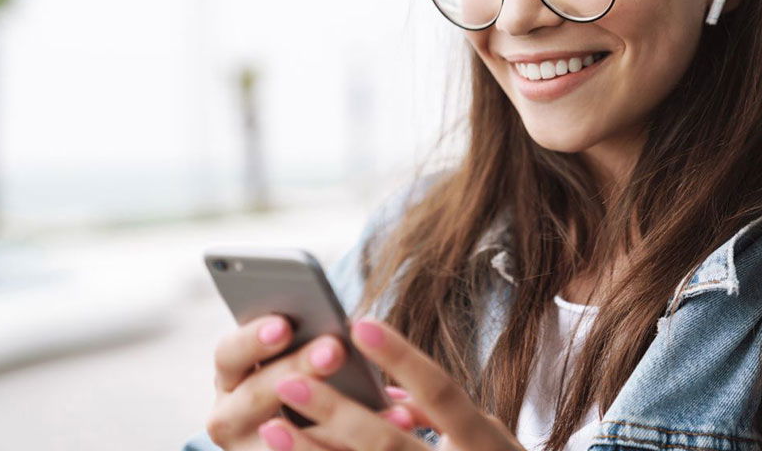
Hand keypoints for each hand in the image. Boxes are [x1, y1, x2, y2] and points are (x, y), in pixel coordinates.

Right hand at [205, 315, 413, 450]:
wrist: (304, 430)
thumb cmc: (304, 374)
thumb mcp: (294, 353)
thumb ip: (309, 337)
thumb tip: (350, 324)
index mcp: (230, 375)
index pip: (228, 353)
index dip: (254, 339)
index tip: (286, 324)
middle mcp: (229, 417)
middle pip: (256, 394)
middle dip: (297, 369)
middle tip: (335, 350)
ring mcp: (251, 449)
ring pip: (282, 440)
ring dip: (331, 418)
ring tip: (378, 395)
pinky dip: (349, 443)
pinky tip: (398, 420)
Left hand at [257, 318, 525, 450]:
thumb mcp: (490, 439)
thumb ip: (444, 411)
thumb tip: (392, 385)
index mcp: (484, 444)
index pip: (441, 393)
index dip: (402, 358)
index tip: (360, 323)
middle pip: (387, 443)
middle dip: (337, 412)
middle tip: (290, 379)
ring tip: (271, 425)